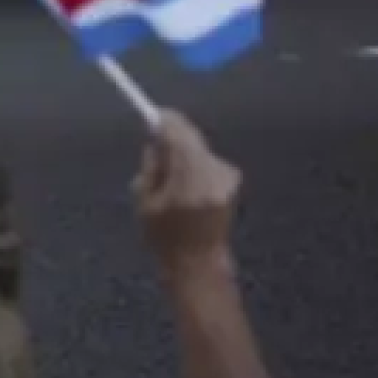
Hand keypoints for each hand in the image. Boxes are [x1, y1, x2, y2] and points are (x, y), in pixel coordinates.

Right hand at [134, 110, 240, 281]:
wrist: (198, 262)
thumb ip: (152, 165)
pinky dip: (196, 162)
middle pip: (192, 138)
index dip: (165, 121)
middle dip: (175, 135)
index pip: (179, 135)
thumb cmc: (165, 237)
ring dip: (185, 151)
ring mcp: (227, 178)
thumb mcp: (145, 201)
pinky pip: (208, 160)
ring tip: (170, 172)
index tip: (153, 116)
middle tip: (156, 141)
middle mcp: (213, 174)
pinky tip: (187, 182)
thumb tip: (156, 138)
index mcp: (189, 180)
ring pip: (200, 148)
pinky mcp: (233, 181)